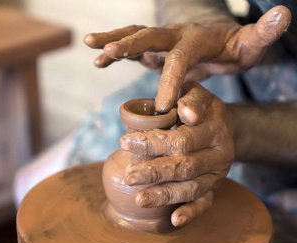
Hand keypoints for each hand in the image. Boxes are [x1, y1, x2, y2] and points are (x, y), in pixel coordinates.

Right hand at [84, 6, 290, 111]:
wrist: (218, 38)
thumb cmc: (234, 47)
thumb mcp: (251, 44)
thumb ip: (264, 33)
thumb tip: (285, 12)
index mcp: (197, 39)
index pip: (181, 58)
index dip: (171, 80)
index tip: (163, 106)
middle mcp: (175, 35)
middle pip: (149, 35)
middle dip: (129, 43)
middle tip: (110, 51)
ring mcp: (161, 40)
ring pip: (134, 36)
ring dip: (112, 40)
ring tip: (90, 44)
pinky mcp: (153, 49)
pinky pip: (131, 48)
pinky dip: (113, 53)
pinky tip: (98, 62)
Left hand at [119, 81, 234, 226]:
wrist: (224, 125)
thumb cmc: (199, 107)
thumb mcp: (195, 92)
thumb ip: (189, 99)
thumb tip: (186, 113)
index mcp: (214, 129)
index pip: (181, 139)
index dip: (152, 142)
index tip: (124, 142)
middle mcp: (220, 154)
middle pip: (185, 166)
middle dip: (154, 172)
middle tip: (129, 177)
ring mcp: (218, 174)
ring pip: (192, 188)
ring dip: (165, 195)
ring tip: (140, 199)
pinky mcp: (216, 187)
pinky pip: (205, 203)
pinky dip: (191, 212)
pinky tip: (174, 220)